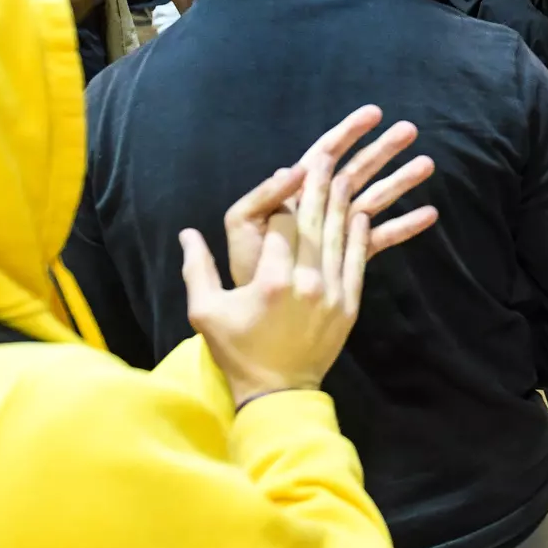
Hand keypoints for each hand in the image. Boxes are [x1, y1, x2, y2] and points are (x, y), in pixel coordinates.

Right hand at [185, 152, 416, 407]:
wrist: (278, 393)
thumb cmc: (237, 351)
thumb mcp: (205, 312)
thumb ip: (197, 269)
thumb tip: (186, 232)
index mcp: (271, 281)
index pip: (283, 225)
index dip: (286, 197)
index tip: (292, 171)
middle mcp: (306, 282)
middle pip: (314, 223)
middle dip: (319, 186)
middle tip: (327, 154)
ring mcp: (332, 293)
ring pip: (339, 237)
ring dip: (342, 203)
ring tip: (345, 173)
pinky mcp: (349, 304)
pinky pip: (357, 260)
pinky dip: (358, 234)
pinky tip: (361, 212)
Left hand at [225, 104, 437, 285]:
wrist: (256, 313)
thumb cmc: (245, 263)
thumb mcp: (243, 222)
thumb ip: (265, 196)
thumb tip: (294, 168)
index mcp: (297, 191)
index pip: (325, 153)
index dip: (348, 132)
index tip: (374, 113)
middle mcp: (322, 205)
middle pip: (357, 169)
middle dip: (383, 149)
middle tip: (410, 130)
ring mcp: (339, 229)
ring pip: (375, 197)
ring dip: (400, 180)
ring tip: (427, 164)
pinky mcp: (352, 255)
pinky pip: (381, 236)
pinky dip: (404, 225)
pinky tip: (429, 214)